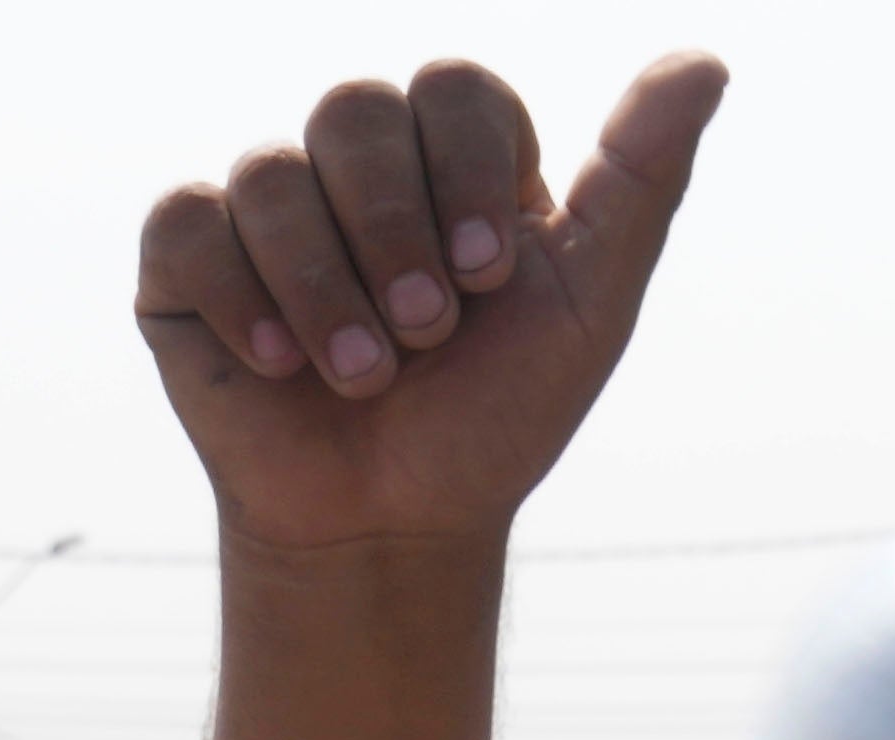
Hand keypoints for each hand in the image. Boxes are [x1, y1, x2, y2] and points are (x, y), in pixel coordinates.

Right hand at [137, 56, 720, 561]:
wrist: (398, 524)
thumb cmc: (497, 416)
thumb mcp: (590, 304)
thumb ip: (642, 179)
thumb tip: (708, 61)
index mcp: (455, 158)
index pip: (456, 88)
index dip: (468, 173)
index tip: (491, 276)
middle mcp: (357, 162)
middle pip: (356, 110)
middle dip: (398, 236)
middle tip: (429, 334)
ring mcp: (267, 202)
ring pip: (272, 174)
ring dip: (330, 293)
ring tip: (366, 376)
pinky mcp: (186, 255)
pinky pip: (187, 222)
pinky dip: (244, 301)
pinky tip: (281, 365)